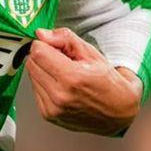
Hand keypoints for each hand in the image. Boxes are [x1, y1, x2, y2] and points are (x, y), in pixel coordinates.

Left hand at [25, 27, 141, 135]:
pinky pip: (35, 91)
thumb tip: (42, 34)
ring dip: (43, 71)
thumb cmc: (109, 83)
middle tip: (61, 60)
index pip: (38, 52)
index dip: (45, 44)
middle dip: (43, 56)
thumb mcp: (92, 54)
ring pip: (32, 77)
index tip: (55, 46)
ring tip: (64, 74)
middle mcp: (59, 95)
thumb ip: (65, 39)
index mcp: (71, 78)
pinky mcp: (49, 115)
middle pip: (32, 63)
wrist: (118, 114)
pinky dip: (45, 85)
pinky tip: (61, 86)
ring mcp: (53, 108)